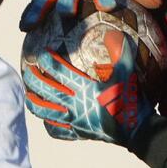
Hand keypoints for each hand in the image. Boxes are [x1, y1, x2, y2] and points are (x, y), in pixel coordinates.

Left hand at [22, 31, 151, 144]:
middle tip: (28, 69)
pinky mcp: (78, 134)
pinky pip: (57, 131)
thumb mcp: (127, 74)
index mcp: (85, 89)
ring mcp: (74, 121)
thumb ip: (121, 52)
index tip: (42, 52)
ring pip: (45, 111)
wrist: (138, 131)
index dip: (48, 61)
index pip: (59, 72)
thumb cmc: (131, 100)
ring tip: (28, 94)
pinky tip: (47, 119)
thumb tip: (113, 33)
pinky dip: (49, 124)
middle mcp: (75, 105)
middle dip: (33, 79)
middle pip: (45, 90)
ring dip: (34, 101)